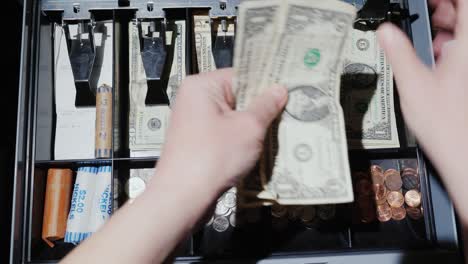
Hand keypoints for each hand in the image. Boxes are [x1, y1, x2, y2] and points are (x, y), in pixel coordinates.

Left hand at [154, 68, 287, 193]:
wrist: (182, 197)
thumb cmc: (209, 159)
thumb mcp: (248, 128)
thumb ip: (266, 106)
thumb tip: (278, 91)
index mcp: (202, 86)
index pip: (242, 74)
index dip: (267, 83)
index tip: (287, 90)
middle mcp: (194, 99)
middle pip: (237, 95)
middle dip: (261, 106)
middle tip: (286, 112)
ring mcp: (195, 121)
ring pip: (232, 116)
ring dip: (252, 125)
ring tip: (273, 132)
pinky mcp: (197, 141)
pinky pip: (225, 132)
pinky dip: (240, 138)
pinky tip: (256, 148)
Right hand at [377, 1, 467, 221]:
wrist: (466, 154)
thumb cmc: (447, 126)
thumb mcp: (412, 84)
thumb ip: (398, 52)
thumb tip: (386, 32)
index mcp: (467, 46)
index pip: (462, 5)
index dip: (444, 0)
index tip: (426, 0)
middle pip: (465, 13)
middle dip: (444, 7)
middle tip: (423, 8)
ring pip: (466, 32)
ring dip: (449, 24)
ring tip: (427, 29)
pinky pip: (466, 49)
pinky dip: (453, 43)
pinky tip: (438, 54)